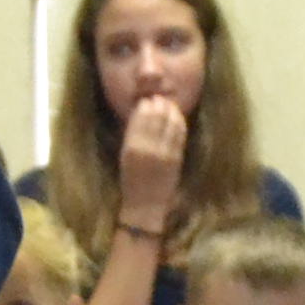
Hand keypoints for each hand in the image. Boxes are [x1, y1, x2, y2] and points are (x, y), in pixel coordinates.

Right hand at [116, 95, 188, 220]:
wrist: (145, 205)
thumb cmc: (131, 180)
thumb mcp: (125, 156)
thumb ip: (133, 136)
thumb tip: (141, 114)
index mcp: (131, 148)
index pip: (140, 120)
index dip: (146, 107)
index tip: (147, 100)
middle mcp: (148, 149)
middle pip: (156, 119)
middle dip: (158, 105)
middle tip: (159, 99)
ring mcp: (164, 154)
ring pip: (170, 125)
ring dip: (170, 111)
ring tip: (168, 104)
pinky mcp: (176, 159)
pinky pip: (179, 136)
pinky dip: (179, 123)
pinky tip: (178, 117)